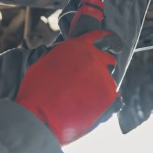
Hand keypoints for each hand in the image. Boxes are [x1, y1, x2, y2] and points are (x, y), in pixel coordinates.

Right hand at [16, 30, 122, 144]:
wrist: (39, 115)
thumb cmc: (36, 90)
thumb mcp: (47, 61)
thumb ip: (65, 56)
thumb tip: (71, 58)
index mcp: (79, 46)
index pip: (102, 36)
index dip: (110, 41)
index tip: (114, 47)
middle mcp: (94, 59)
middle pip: (110, 60)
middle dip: (104, 67)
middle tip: (92, 79)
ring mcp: (103, 78)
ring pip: (109, 82)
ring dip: (99, 88)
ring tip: (82, 101)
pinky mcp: (110, 98)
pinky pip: (115, 100)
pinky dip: (106, 105)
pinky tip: (91, 111)